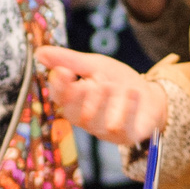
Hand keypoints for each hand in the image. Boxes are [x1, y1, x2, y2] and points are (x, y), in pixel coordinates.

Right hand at [37, 45, 169, 144]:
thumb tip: (39, 53)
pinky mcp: (125, 136)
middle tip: (89, 83)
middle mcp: (86, 119)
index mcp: (75, 101)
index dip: (59, 86)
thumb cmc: (117, 81)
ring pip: (96, 123)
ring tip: (110, 85)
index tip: (63, 71)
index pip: (59, 97)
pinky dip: (127, 109)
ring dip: (102, 103)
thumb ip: (69, 60)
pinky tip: (132, 92)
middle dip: (80, 98)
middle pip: (74, 113)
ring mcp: (104, 130)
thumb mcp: (95, 65)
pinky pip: (121, 128)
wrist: (150, 96)